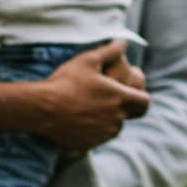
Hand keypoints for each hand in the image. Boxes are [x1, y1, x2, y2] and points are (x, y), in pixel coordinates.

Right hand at [30, 40, 150, 151]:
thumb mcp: (88, 59)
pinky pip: (98, 137)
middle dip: (123, 107)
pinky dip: (93, 129)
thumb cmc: (66, 81)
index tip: (131, 92)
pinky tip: (79, 119)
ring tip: (89, 106)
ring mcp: (103, 135)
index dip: (141, 97)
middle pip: (129, 115)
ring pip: (113, 127)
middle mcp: (116, 119)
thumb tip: (123, 41)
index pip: (145, 102)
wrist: (41, 109)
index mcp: (120, 98)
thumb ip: (110, 50)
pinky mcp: (90, 144)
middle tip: (107, 98)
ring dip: (108, 118)